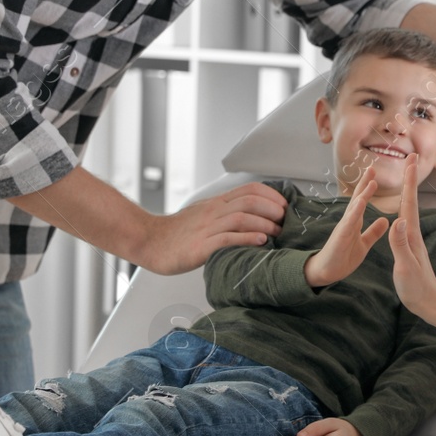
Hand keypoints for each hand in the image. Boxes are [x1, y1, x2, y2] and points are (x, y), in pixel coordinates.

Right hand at [134, 182, 286, 274]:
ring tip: (278, 233)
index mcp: (216, 203)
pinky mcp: (201, 246)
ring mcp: (207, 228)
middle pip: (250, 201)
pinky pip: (228, 239)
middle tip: (286, 222)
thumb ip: (226, 212)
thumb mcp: (204, 214)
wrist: (149, 241)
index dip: (272, 196)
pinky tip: (261, 243)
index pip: (250, 189)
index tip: (285, 207)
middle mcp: (214, 211)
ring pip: (242, 218)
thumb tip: (254, 216)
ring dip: (265, 225)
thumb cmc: (177, 232)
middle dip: (273, 210)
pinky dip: (248, 239)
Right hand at [303, 165, 390, 287]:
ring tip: (371, 180)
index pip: (363, 201)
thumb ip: (373, 232)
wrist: (326, 274)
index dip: (369, 188)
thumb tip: (385, 220)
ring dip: (362, 194)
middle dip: (365, 183)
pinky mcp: (341, 238)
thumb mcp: (363, 244)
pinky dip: (355, 212)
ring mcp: (344, 229)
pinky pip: (349, 223)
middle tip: (372, 166)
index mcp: (355, 223)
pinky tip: (361, 202)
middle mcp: (349, 222)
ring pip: (354, 208)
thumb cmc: (342, 258)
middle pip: (358, 199)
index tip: (376, 174)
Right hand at [387, 154, 435, 317]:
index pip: (409, 203)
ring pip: (409, 210)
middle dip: (410, 179)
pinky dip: (403, 210)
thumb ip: (400, 244)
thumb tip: (398, 220)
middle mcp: (413, 233)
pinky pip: (405, 222)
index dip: (409, 181)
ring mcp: (412, 240)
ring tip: (406, 177)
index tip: (411, 160)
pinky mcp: (410, 248)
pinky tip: (401, 212)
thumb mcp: (405, 266)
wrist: (430, 304)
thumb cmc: (416, 288)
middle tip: (412, 158)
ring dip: (407, 192)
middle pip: (411, 201)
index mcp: (411, 235)